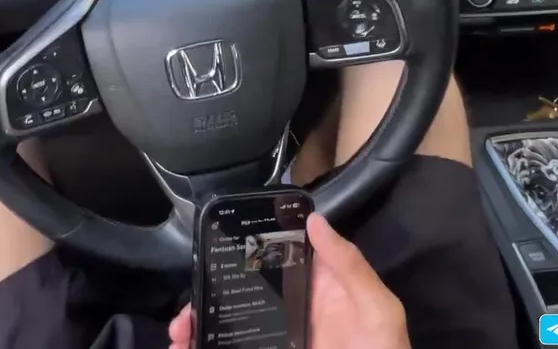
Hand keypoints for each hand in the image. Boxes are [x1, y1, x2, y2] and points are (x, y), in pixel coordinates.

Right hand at [168, 213, 409, 348]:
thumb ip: (348, 265)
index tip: (208, 256)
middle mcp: (292, 312)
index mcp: (316, 288)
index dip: (239, 256)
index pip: (272, 261)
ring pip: (230, 329)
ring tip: (180, 339)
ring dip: (200, 330)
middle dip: (206, 302)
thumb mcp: (377, 308)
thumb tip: (314, 219)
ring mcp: (279, 341)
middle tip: (184, 317)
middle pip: (239, 298)